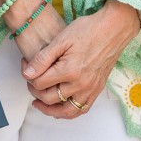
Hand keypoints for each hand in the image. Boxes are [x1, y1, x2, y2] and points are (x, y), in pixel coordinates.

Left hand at [22, 2, 140, 117]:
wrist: (114, 29)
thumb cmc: (89, 30)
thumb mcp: (61, 40)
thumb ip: (42, 59)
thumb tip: (28, 74)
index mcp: (69, 70)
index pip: (39, 83)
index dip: (28, 74)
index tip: (26, 65)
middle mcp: (80, 84)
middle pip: (49, 98)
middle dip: (34, 90)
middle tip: (31, 78)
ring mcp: (90, 89)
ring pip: (65, 111)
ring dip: (49, 110)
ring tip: (39, 103)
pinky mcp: (97, 89)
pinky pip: (81, 109)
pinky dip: (68, 112)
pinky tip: (60, 106)